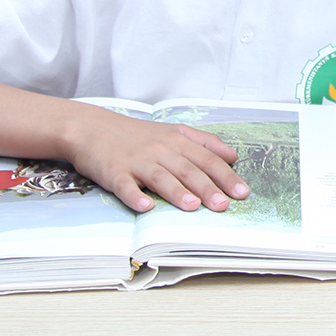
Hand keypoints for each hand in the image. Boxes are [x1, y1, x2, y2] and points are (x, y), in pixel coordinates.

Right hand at [63, 108, 246, 213]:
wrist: (93, 127)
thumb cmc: (137, 134)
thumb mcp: (174, 131)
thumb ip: (204, 142)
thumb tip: (233, 156)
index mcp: (177, 141)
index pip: (207, 159)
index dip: (225, 176)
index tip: (242, 192)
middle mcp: (160, 150)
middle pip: (188, 170)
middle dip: (207, 188)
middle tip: (224, 205)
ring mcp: (137, 161)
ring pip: (161, 177)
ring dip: (177, 192)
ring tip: (193, 206)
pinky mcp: (114, 172)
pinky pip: (126, 186)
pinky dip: (135, 196)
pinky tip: (146, 207)